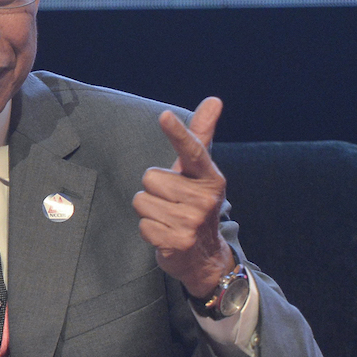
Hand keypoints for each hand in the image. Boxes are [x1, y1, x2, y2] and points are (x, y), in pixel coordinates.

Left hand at [132, 97, 234, 297]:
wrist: (205, 256)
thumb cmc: (195, 203)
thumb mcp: (198, 172)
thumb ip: (200, 136)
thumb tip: (214, 100)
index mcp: (211, 177)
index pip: (192, 149)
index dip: (177, 132)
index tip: (164, 116)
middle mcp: (205, 198)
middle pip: (150, 178)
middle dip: (154, 191)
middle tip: (172, 203)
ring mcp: (192, 222)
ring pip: (142, 201)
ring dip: (149, 211)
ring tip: (169, 219)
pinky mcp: (177, 242)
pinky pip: (142, 225)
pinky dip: (149, 230)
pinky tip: (166, 234)